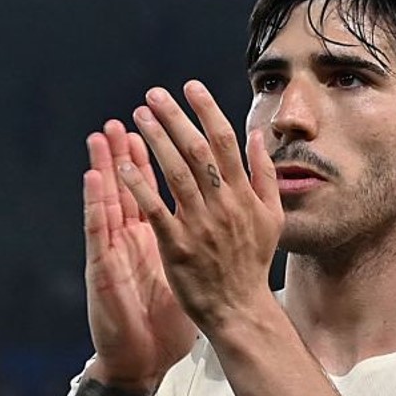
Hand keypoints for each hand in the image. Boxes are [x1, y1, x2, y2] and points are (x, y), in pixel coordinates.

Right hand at [83, 120, 197, 387]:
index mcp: (157, 233)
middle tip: (125, 116)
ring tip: (102, 134)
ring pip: (109, 199)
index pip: (155, 187)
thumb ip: (198, 236)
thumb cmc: (173, 312)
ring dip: (106, 164)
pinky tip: (93, 178)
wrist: (146, 354)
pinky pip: (99, 230)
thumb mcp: (189, 268)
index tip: (160, 125)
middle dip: (129, 151)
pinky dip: (96, 202)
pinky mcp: (103, 267)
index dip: (156, 157)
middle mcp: (133, 236)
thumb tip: (221, 212)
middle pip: (128, 186)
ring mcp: (116, 249)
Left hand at [116, 80, 282, 332]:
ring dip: (155, 141)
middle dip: (175, 118)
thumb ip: (265, 175)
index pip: (225, 141)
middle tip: (154, 95)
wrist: (239, 308)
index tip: (190, 86)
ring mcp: (200, 225)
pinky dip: (140, 186)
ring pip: (175, 173)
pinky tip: (124, 166)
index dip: (206, 110)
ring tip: (138, 117)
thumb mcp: (272, 217)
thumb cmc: (253, 263)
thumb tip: (258, 137)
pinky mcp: (177, 246)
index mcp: (244, 195)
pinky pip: (156, 209)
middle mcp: (223, 205)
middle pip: (197, 150)